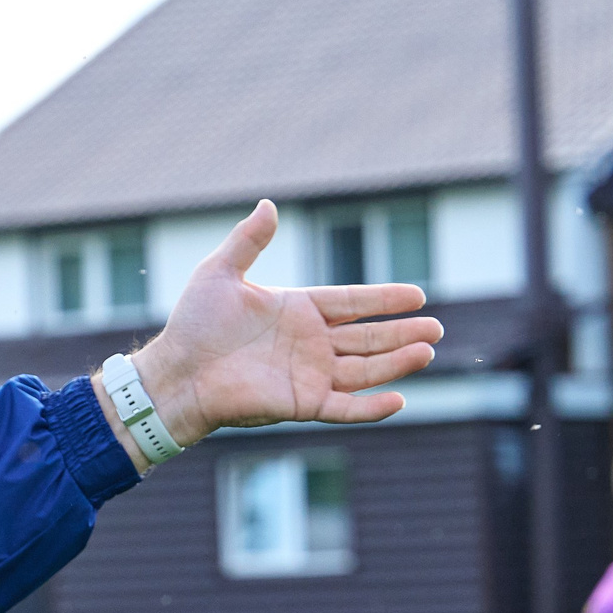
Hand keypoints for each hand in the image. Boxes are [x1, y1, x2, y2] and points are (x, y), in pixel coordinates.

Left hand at [129, 199, 441, 453]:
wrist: (176, 373)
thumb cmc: (193, 325)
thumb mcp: (220, 273)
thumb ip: (249, 241)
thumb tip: (268, 204)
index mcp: (298, 310)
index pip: (353, 302)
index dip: (385, 299)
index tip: (418, 295)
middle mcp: (309, 343)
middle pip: (368, 338)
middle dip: (402, 333)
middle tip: (436, 328)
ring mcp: (308, 374)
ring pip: (364, 370)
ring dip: (397, 362)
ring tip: (427, 351)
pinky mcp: (300, 403)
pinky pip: (344, 408)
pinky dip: (371, 407)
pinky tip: (400, 399)